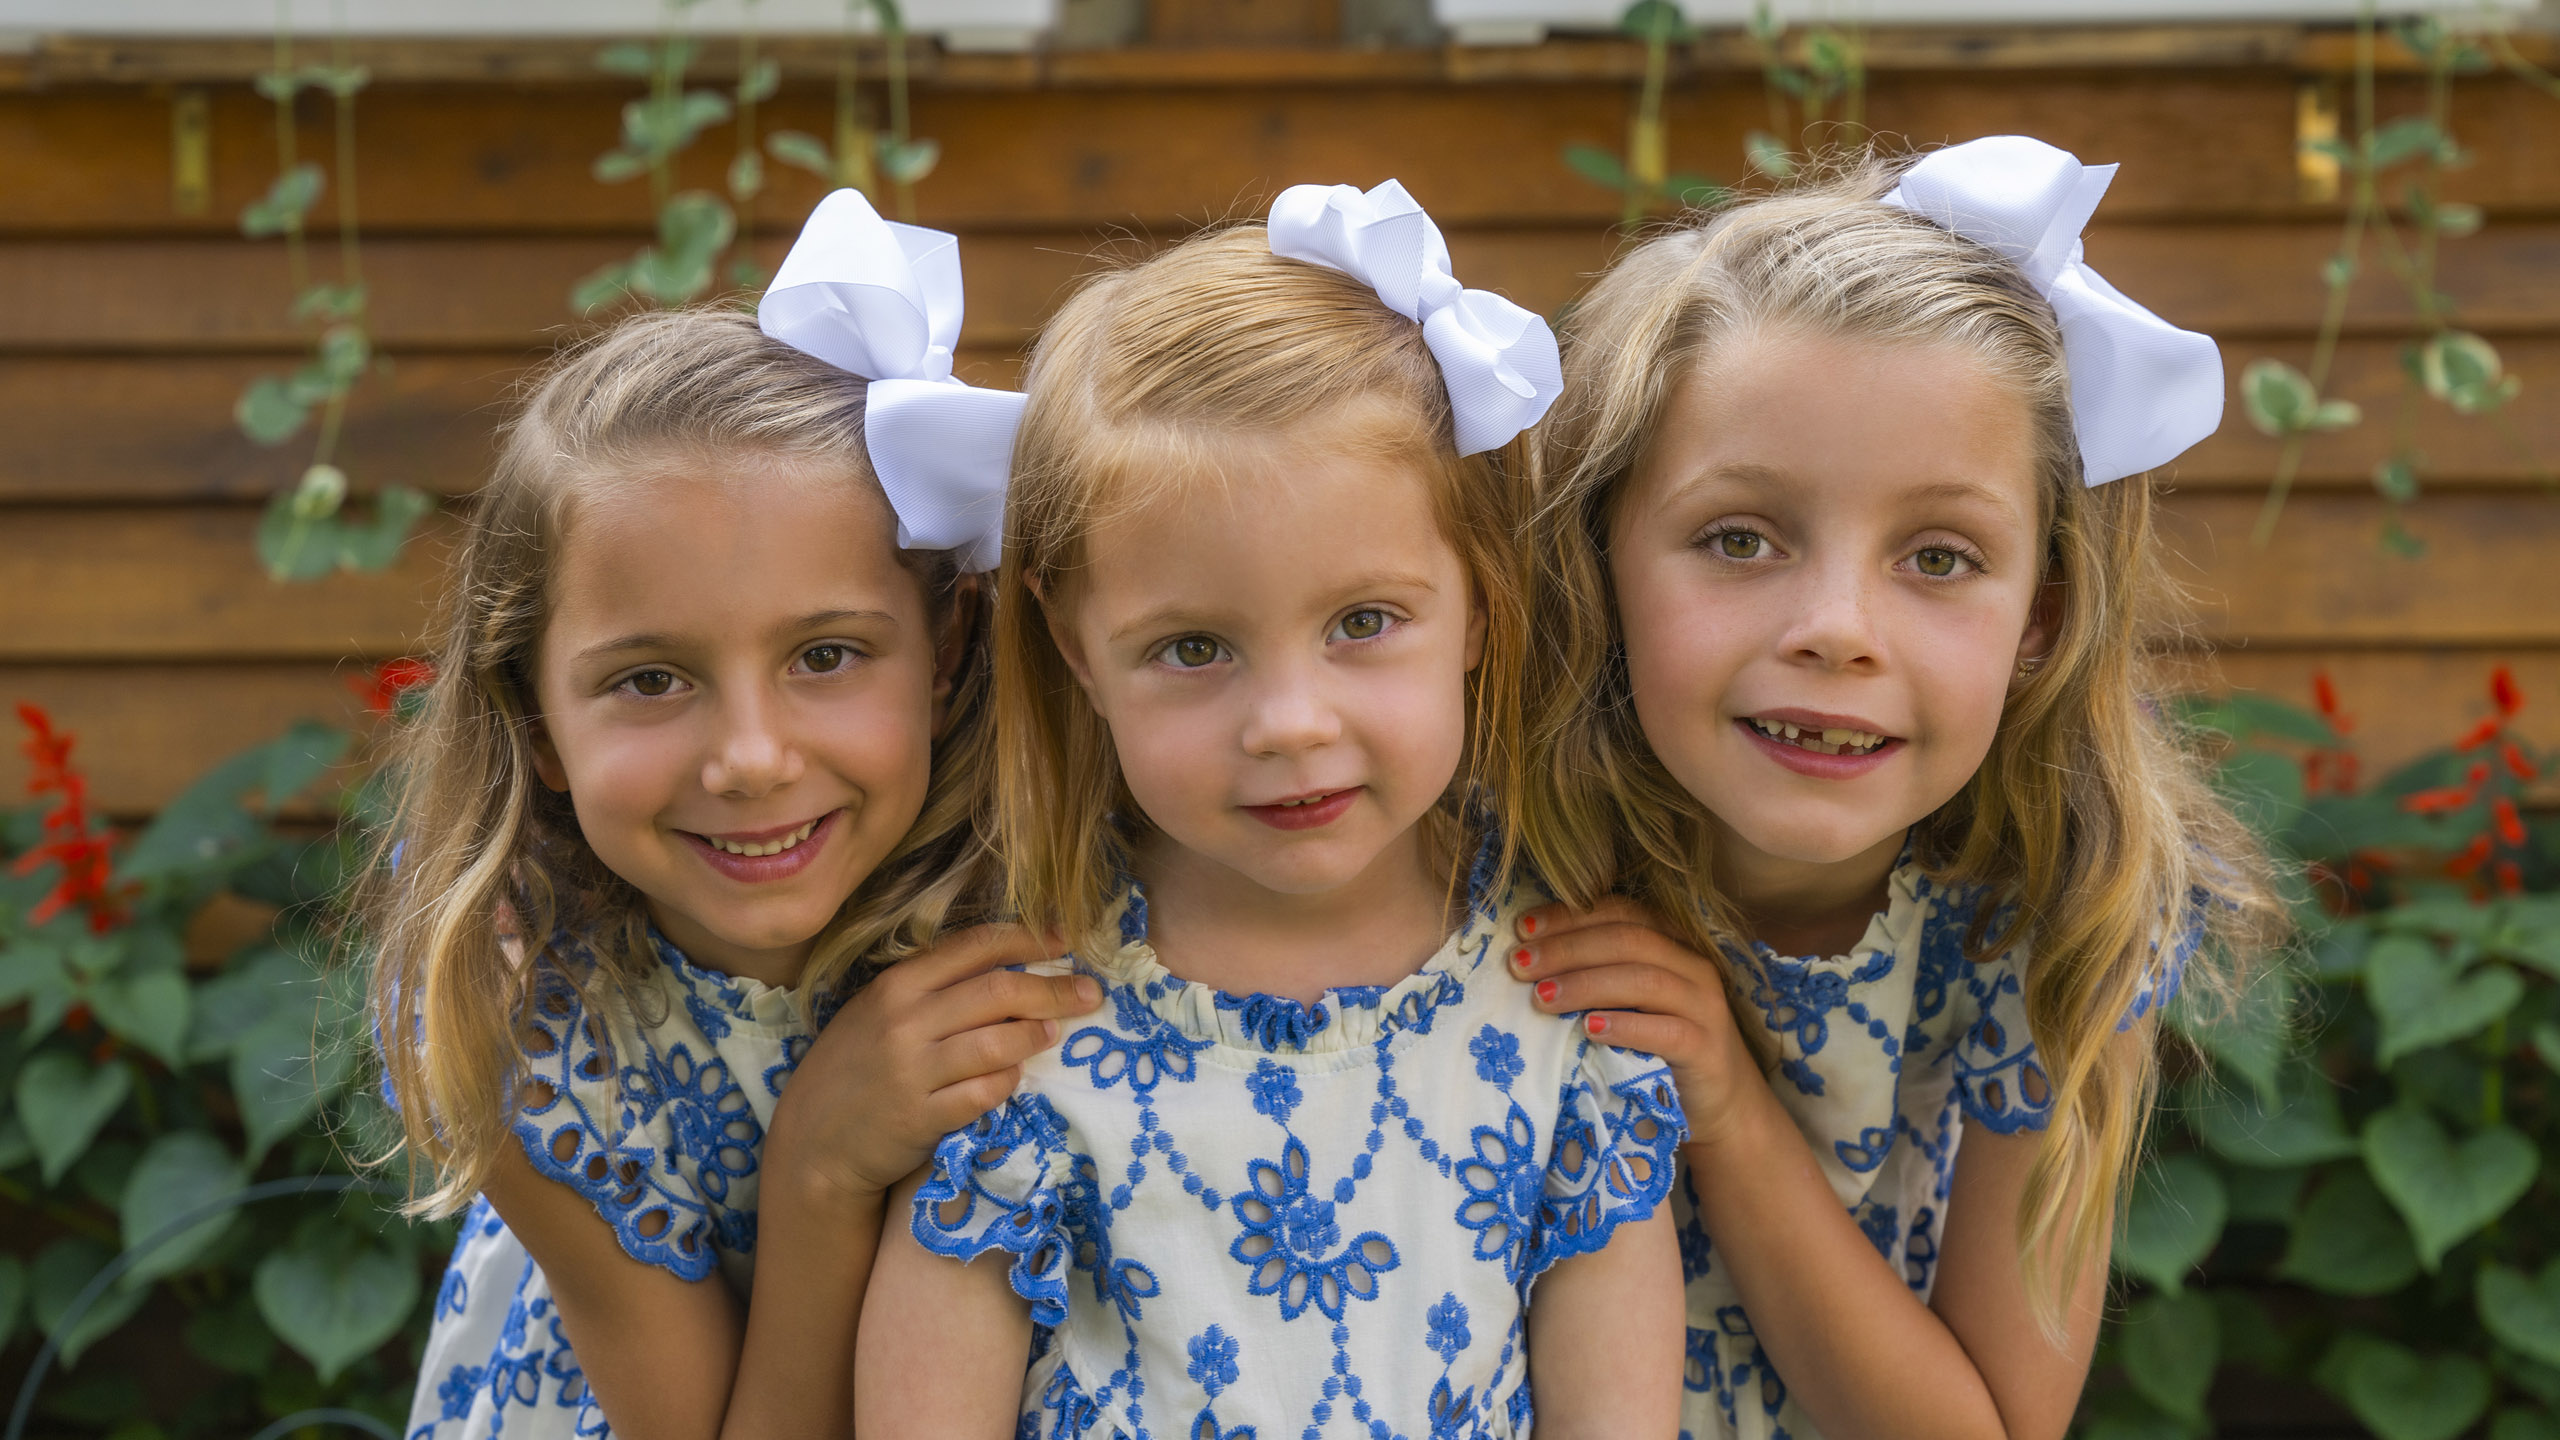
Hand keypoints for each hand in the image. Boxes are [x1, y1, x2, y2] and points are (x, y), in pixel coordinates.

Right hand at [765, 925, 1101, 1204]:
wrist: (813, 1142)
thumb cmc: (853, 1069)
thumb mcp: (877, 1012)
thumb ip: (932, 990)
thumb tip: (1008, 969)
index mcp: (897, 985)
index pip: (976, 946)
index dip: (1029, 939)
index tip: (1066, 942)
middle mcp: (905, 1021)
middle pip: (999, 991)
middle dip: (1055, 989)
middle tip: (1090, 994)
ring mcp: (913, 1071)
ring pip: (998, 1043)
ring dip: (1036, 1036)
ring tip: (1054, 1034)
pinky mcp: (922, 1118)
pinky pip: (984, 1093)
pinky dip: (1008, 1082)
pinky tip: (1015, 1077)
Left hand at [1508, 897, 1764, 1146]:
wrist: (1719, 1102)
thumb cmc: (1660, 1046)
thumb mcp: (1629, 1003)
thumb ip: (1598, 974)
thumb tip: (1530, 960)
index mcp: (1673, 943)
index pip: (1620, 913)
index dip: (1570, 916)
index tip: (1523, 928)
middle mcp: (1693, 965)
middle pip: (1627, 940)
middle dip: (1567, 949)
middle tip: (1520, 966)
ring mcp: (1704, 1006)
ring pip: (1644, 980)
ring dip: (1586, 984)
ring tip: (1543, 998)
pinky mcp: (1707, 1048)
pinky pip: (1666, 1031)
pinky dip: (1624, 1026)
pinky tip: (1589, 1029)